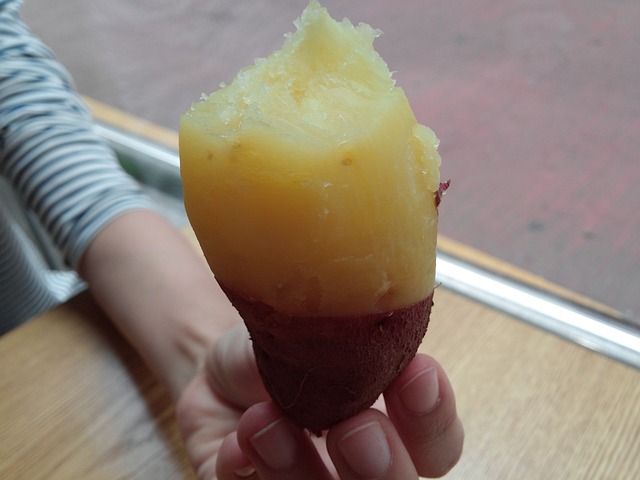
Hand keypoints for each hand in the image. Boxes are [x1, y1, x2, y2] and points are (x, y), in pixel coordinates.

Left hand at [176, 324, 462, 479]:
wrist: (210, 378)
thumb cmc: (270, 353)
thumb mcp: (288, 327)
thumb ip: (310, 338)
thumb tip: (320, 345)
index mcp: (384, 423)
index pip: (434, 443)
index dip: (433, 417)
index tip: (419, 372)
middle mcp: (352, 466)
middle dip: (384, 465)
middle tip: (357, 428)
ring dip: (300, 469)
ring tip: (265, 422)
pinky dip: (246, 473)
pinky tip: (237, 445)